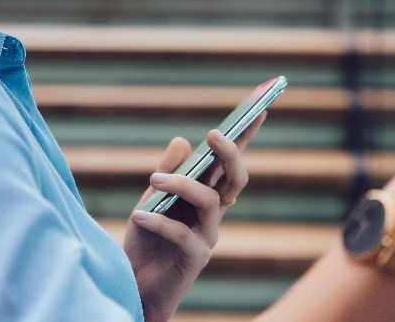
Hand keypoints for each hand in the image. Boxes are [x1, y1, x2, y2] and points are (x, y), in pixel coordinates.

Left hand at [123, 115, 264, 321]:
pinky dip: (158, 221)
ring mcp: (208, 234)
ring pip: (208, 200)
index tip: (259, 110)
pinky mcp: (196, 257)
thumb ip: (168, 172)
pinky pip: (182, 233)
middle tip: (213, 134)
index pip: (229, 162)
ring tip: (154, 179)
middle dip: (230, 153)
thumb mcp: (151, 199)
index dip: (246, 137)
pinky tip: (137, 217)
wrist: (135, 284)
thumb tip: (182, 141)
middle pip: (235, 178)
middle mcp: (214, 212)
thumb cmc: (146, 241)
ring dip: (181, 184)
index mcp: (205, 194)